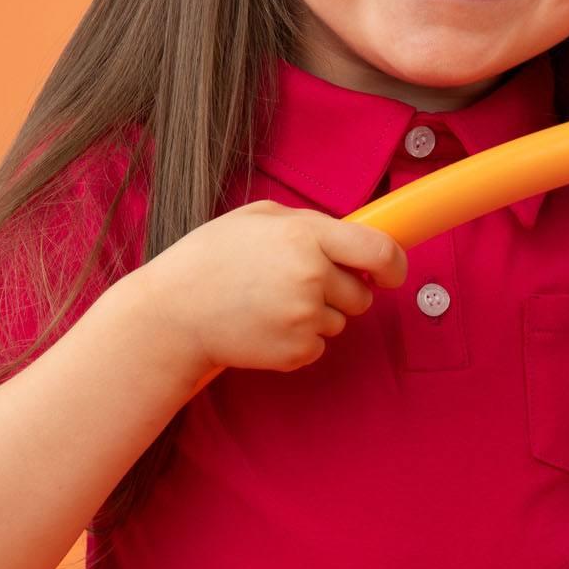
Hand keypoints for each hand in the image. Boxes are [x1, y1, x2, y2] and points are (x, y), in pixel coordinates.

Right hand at [145, 201, 407, 380]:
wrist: (173, 314)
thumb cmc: (211, 260)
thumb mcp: (257, 217)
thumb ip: (310, 224)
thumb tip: (353, 237)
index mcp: (306, 236)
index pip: (379, 251)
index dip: (394, 265)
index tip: (391, 274)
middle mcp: (312, 276)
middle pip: (361, 294)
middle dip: (341, 292)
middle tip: (296, 286)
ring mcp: (305, 317)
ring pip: (340, 321)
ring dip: (316, 315)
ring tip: (270, 304)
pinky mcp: (296, 351)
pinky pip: (319, 346)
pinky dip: (299, 339)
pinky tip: (265, 326)